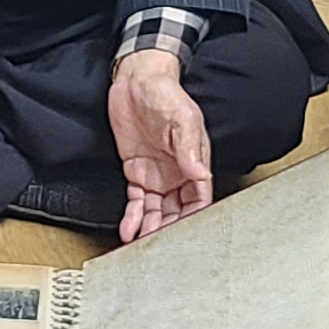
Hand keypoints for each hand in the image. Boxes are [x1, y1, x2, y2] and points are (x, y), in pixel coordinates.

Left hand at [108, 51, 212, 241]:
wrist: (136, 80)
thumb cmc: (165, 93)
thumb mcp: (182, 119)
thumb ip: (190, 149)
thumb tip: (199, 174)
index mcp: (194, 162)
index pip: (199, 198)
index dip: (195, 217)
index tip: (187, 235)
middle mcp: (177, 172)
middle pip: (179, 211)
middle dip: (171, 230)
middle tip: (161, 248)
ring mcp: (157, 174)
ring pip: (158, 211)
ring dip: (151, 229)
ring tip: (142, 246)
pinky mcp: (136, 172)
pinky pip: (137, 201)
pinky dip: (133, 217)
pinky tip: (129, 230)